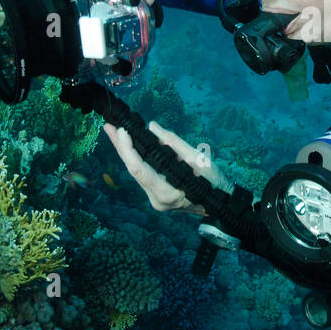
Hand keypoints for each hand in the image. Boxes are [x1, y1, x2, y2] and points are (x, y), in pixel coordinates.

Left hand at [103, 120, 230, 215]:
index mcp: (167, 192)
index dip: (128, 150)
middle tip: (108, 127)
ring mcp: (155, 199)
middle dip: (120, 147)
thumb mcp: (199, 160)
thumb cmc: (214, 182)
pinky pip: (143, 175)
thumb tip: (152, 127)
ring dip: (125, 152)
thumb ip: (173, 143)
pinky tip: (130, 146)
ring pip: (136, 173)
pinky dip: (136, 159)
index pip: (139, 170)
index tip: (122, 131)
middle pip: (133, 171)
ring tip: (115, 132)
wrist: (222, 203)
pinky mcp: (156, 195)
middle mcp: (156, 199)